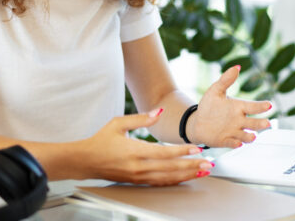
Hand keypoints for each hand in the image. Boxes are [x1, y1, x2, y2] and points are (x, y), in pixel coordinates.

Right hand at [76, 109, 213, 185]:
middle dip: (191, 166)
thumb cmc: (101, 140)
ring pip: (167, 178)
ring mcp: (138, 177)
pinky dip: (175, 180)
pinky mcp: (137, 182)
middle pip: (170, 168)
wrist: (85, 161)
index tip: (197, 149)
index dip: (182, 151)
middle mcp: (138, 167)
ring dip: (187, 175)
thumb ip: (141, 118)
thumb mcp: (119, 123)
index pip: (163, 152)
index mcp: (134, 151)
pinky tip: (185, 177)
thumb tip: (160, 111)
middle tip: (209, 164)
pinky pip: (160, 183)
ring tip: (202, 171)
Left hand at [188, 65, 271, 147]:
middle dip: (261, 124)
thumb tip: (237, 67)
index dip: (261, 106)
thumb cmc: (209, 106)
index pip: (253, 107)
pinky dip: (236, 143)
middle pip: (254, 123)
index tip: (269, 105)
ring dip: (250, 136)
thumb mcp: (216, 90)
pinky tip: (237, 142)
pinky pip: (233, 143)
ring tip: (253, 135)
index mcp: (239, 107)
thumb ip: (226, 80)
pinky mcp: (226, 141)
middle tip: (267, 123)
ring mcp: (233, 132)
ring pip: (246, 135)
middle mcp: (239, 121)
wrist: (197, 122)